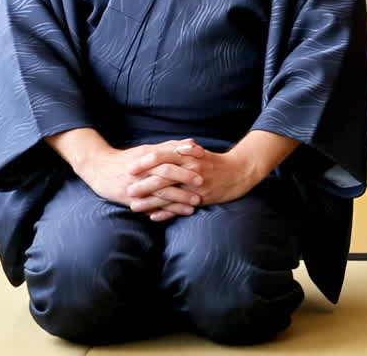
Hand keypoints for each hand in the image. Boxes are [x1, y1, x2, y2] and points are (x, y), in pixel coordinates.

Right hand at [72, 138, 203, 221]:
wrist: (98, 168)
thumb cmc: (126, 160)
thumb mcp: (146, 150)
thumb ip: (169, 147)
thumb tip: (191, 143)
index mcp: (148, 155)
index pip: (170, 154)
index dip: (186, 157)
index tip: (203, 159)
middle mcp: (143, 169)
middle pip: (166, 171)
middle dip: (185, 177)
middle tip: (203, 182)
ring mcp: (137, 184)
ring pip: (161, 190)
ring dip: (180, 197)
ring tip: (196, 202)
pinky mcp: (132, 198)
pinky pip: (152, 205)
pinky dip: (167, 210)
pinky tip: (179, 213)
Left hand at [127, 143, 259, 210]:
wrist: (239, 172)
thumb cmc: (215, 162)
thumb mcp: (198, 152)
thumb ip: (180, 150)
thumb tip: (162, 149)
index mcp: (188, 155)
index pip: (162, 156)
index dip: (145, 162)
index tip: (129, 167)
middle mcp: (191, 169)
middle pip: (162, 175)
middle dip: (143, 183)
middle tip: (127, 188)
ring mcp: (196, 185)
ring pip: (169, 193)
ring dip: (150, 200)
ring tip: (134, 206)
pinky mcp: (201, 198)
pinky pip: (180, 207)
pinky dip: (166, 212)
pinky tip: (153, 217)